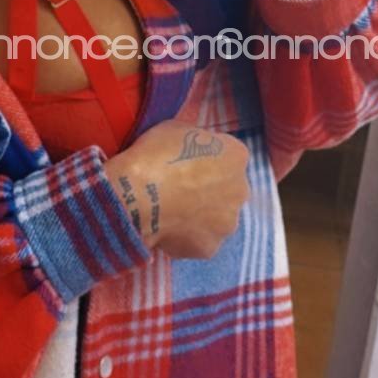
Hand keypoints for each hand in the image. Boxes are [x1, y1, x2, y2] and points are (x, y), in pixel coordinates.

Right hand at [105, 119, 249, 259]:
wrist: (137, 195)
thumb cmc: (155, 155)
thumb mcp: (176, 129)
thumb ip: (194, 138)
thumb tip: (194, 144)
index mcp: (236, 156)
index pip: (228, 157)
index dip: (207, 161)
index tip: (188, 165)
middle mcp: (240, 191)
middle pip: (228, 191)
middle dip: (210, 191)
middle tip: (180, 190)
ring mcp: (227, 223)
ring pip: (217, 219)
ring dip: (202, 216)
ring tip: (173, 213)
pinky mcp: (210, 247)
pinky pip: (200, 241)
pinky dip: (187, 237)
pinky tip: (167, 229)